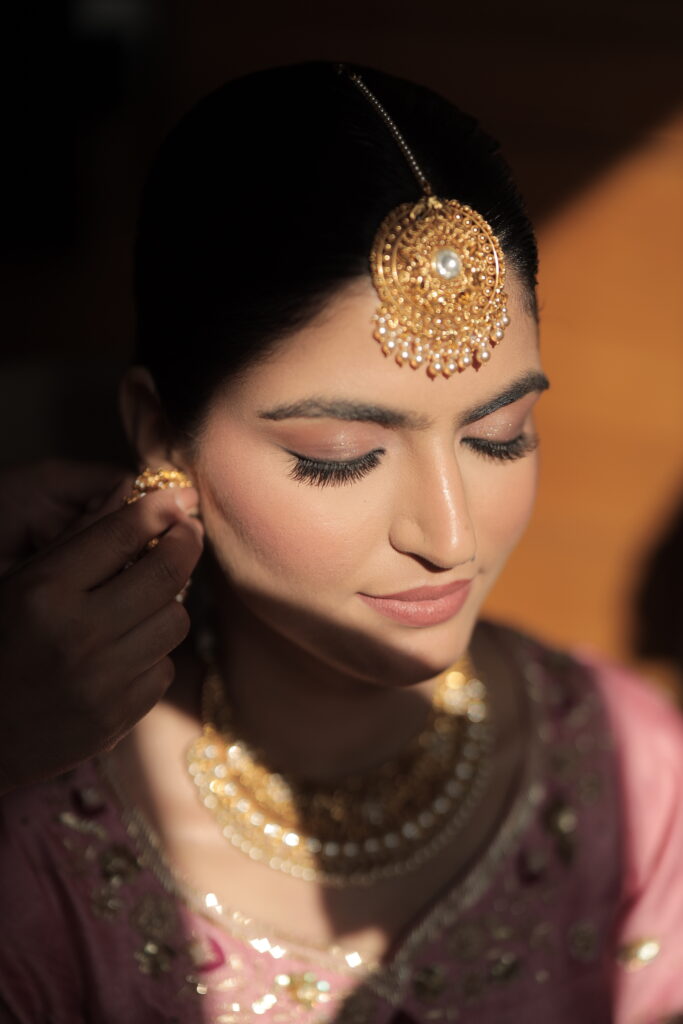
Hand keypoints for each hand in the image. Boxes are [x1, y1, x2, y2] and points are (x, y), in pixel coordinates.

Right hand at [0, 470, 203, 792]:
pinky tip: (127, 652)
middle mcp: (78, 634)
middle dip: (185, 544)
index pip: (122, 534)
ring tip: (146, 600)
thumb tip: (132, 492)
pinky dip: (153, 655)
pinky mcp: (119, 716)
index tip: (179, 501)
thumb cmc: (0, 644)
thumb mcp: (21, 582)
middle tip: (187, 533)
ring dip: (167, 604)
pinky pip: (166, 668)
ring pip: (175, 620)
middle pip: (166, 574)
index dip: (161, 510)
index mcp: (44, 591)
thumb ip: (77, 538)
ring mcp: (102, 680)